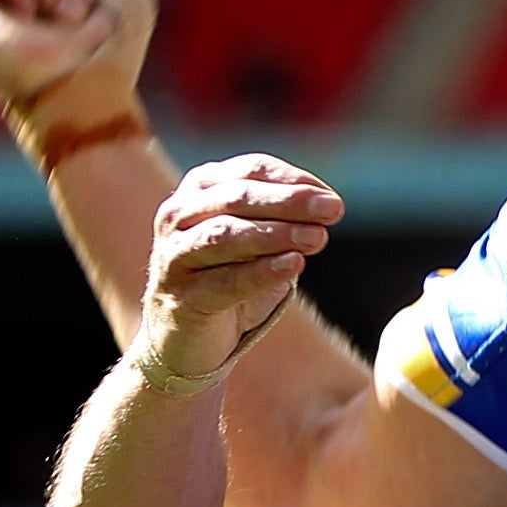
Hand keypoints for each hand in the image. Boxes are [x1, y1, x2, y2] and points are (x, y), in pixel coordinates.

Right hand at [134, 156, 343, 389]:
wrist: (187, 335)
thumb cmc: (230, 275)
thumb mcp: (259, 239)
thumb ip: (284, 219)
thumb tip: (327, 208)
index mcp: (201, 189)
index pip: (249, 170)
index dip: (292, 180)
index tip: (331, 198)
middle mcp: (179, 215)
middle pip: (236, 197)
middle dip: (289, 202)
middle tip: (332, 210)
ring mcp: (174, 255)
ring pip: (225, 235)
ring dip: (275, 234)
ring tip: (316, 238)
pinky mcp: (180, 297)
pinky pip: (224, 281)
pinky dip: (261, 272)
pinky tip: (293, 265)